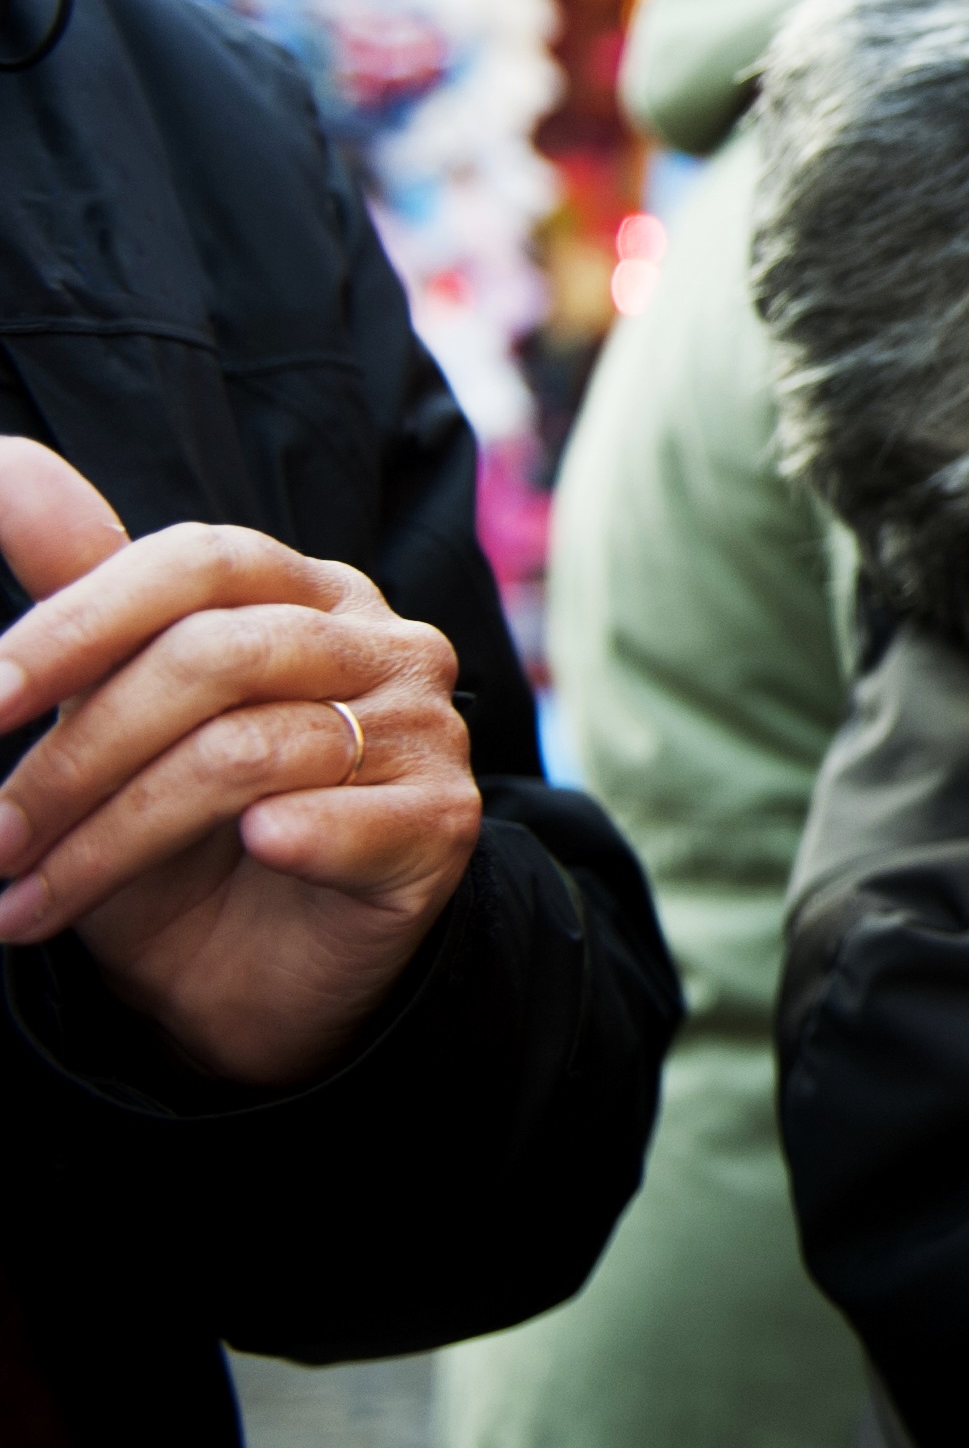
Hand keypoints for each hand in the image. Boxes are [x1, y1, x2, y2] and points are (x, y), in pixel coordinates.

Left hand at [0, 440, 483, 1087]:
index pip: (198, 563)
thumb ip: (77, 596)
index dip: (80, 622)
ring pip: (253, 749)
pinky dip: (292, 837)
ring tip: (29, 898)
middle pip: (218, 656)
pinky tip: (250, 854)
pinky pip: (353, 815)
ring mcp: (424, 729)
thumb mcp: (109, 718)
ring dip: (115, 836)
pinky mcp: (446, 820)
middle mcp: (380, 643)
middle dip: (78, 755)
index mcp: (306, 593)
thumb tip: (1, 463)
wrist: (257, 984)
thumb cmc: (179, 840)